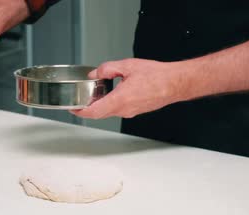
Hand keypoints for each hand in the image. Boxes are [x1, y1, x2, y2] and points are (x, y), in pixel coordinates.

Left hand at [70, 58, 185, 119]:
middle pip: (99, 114)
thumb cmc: (157, 76)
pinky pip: (119, 110)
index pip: (94, 112)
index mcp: (120, 100)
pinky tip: (113, 93)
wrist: (175, 83)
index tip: (73, 109)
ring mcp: (131, 112)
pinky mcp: (136, 111)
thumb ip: (108, 69)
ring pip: (109, 112)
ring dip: (100, 105)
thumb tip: (96, 74)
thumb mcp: (127, 66)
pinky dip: (111, 104)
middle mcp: (124, 110)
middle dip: (88, 108)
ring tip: (96, 93)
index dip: (80, 112)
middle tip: (80, 101)